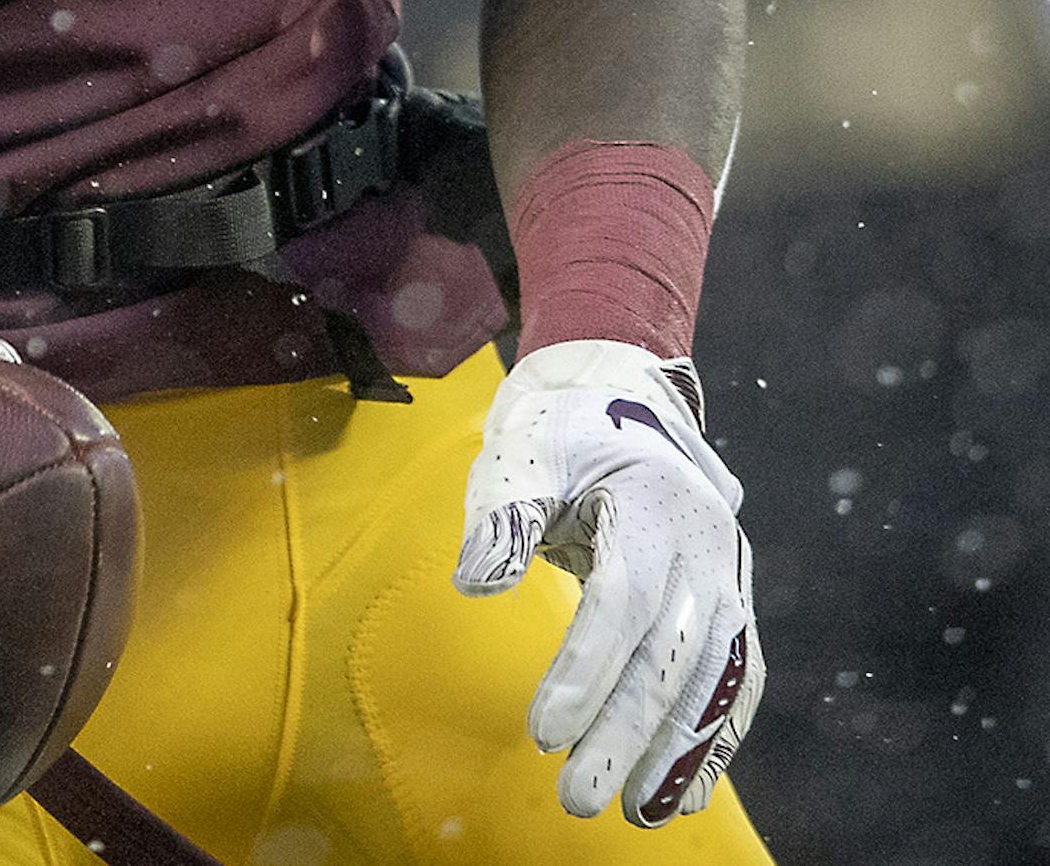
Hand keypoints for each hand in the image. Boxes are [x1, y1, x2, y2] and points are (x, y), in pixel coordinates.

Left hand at [454, 338, 763, 826]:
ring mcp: (729, 578)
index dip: (586, 667)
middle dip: (626, 733)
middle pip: (670, 653)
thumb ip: (504, 513)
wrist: (623, 396)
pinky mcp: (732, 603)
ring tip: (640, 815)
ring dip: (682, 753)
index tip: (541, 730)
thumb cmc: (562, 429)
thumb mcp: (523, 451)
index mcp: (655, 504)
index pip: (623, 599)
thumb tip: (477, 584)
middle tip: (578, 798)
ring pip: (715, 678)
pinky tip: (683, 792)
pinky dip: (714, 739)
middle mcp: (707, 547)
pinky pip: (734, 679)